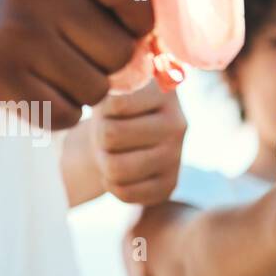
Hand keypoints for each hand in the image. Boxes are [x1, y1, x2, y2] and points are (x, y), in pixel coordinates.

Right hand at [0, 0, 153, 129]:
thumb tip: (169, 62)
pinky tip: (37, 89)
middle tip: (76, 52)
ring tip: (54, 69)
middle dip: (109, 64)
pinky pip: (69, 116)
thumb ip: (122, 7)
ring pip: (97, 90)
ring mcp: (16, 35)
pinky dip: (62, 112)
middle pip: (121, 53)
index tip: (122, 27)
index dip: (140, 23)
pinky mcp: (3, 79)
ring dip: (85, 90)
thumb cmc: (41, 16)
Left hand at [90, 81, 185, 203]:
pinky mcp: (169, 185)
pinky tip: (120, 172)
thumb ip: (106, 81)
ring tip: (111, 152)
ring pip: (115, 168)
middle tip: (106, 134)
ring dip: (103, 161)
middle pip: (110, 135)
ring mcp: (176, 157)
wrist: (128, 137)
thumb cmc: (112, 109)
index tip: (109, 108)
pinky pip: (125, 193)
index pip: (115, 103)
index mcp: (164, 92)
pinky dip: (112, 184)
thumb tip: (107, 83)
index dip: (101, 109)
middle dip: (99, 137)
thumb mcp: (110, 86)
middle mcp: (177, 124)